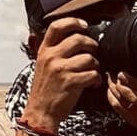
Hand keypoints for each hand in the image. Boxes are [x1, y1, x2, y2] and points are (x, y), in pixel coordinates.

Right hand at [21, 17, 101, 133]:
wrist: (40, 113)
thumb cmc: (45, 90)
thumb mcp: (43, 65)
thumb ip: (55, 51)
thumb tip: (75, 38)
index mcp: (44, 51)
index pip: (57, 26)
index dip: (73, 22)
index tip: (84, 25)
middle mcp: (51, 57)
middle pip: (79, 39)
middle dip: (92, 45)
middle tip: (94, 52)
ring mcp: (60, 69)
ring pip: (89, 57)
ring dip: (96, 65)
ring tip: (93, 71)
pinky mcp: (70, 82)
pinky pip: (93, 74)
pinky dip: (96, 79)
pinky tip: (92, 83)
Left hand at [106, 70, 136, 135]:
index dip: (131, 80)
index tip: (122, 72)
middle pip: (131, 94)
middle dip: (118, 83)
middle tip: (113, 74)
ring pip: (122, 101)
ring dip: (113, 89)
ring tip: (111, 80)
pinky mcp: (133, 119)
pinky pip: (118, 108)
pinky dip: (111, 98)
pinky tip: (111, 91)